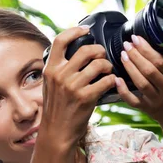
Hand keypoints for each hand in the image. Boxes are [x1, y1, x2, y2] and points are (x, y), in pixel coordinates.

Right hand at [40, 26, 116, 147]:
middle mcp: (60, 75)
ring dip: (108, 66)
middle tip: (103, 56)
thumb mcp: (51, 85)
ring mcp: (73, 86)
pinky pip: (106, 80)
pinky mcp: (86, 97)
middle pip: (86, 49)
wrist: (57, 132)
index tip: (86, 29)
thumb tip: (76, 52)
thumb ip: (60, 69)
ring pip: (99, 64)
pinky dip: (112, 80)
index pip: (61, 40)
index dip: (75, 31)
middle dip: (100, 50)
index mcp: (51, 69)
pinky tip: (111, 83)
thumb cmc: (57, 109)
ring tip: (108, 71)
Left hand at [114, 35, 162, 131]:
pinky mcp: (148, 109)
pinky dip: (123, 90)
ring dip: (129, 68)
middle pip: (148, 70)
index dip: (146, 49)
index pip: (160, 61)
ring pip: (140, 83)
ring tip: (123, 55)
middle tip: (126, 44)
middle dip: (135, 55)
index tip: (136, 38)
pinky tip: (116, 79)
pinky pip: (133, 100)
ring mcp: (157, 101)